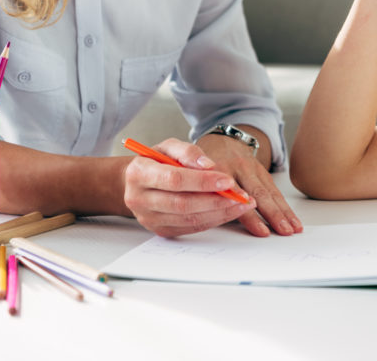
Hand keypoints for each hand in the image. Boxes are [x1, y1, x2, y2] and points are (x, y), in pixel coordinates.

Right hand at [123, 138, 254, 237]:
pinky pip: (190, 228)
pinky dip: (212, 221)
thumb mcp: (168, 147)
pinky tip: (228, 212)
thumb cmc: (155, 161)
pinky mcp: (159, 230)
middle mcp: (139, 199)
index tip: (227, 180)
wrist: (136, 182)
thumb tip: (209, 165)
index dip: (203, 181)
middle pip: (182, 204)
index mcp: (139, 173)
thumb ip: (188, 151)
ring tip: (241, 205)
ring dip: (219, 213)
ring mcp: (148, 218)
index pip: (174, 179)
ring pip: (188, 220)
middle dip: (216, 201)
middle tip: (240, 197)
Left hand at [198, 130, 302, 237]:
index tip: (261, 230)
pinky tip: (293, 221)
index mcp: (218, 169)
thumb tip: (203, 217)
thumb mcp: (193, 171)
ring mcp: (253, 169)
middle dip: (273, 214)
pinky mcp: (263, 172)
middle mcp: (239, 168)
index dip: (249, 214)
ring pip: (270, 192)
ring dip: (284, 212)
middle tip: (284, 231)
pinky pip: (275, 191)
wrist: (222, 140)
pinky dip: (285, 207)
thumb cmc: (203, 164)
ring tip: (293, 229)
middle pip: (258, 193)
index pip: (235, 194)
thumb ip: (199, 191)